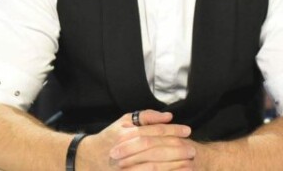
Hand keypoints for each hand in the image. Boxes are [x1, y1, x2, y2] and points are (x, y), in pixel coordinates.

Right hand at [78, 110, 194, 169]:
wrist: (90, 158)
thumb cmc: (111, 137)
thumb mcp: (125, 121)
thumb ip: (146, 117)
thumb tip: (168, 116)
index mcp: (126, 133)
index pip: (154, 131)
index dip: (172, 131)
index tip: (187, 131)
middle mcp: (125, 150)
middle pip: (155, 149)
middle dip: (176, 149)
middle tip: (192, 149)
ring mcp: (125, 166)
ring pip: (153, 166)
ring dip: (173, 166)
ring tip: (189, 164)